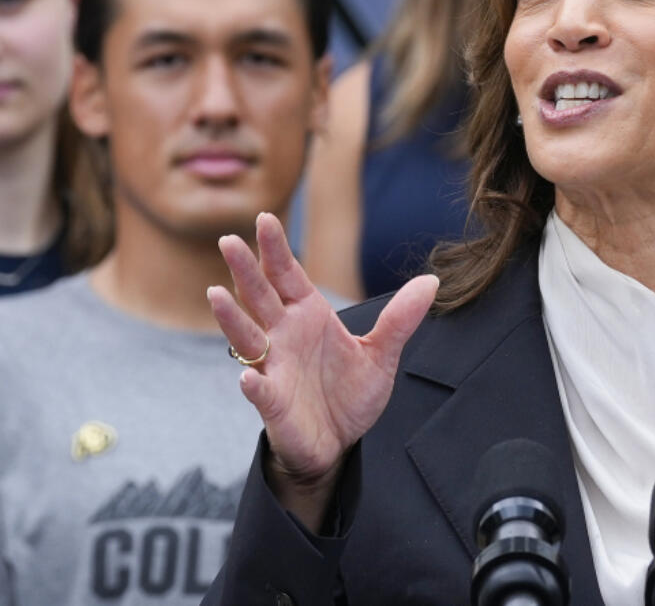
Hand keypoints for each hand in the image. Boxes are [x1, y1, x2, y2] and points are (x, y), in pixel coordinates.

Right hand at [208, 213, 437, 497]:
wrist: (338, 441)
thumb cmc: (350, 394)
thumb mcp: (381, 353)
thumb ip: (401, 318)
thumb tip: (432, 280)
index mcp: (308, 316)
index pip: (288, 276)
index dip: (276, 250)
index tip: (265, 218)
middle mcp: (284, 336)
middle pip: (260, 297)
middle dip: (245, 270)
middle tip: (229, 239)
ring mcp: (274, 367)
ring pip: (247, 338)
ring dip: (232, 318)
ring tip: (216, 293)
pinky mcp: (273, 403)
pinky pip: (260, 391)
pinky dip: (254, 384)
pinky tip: (249, 377)